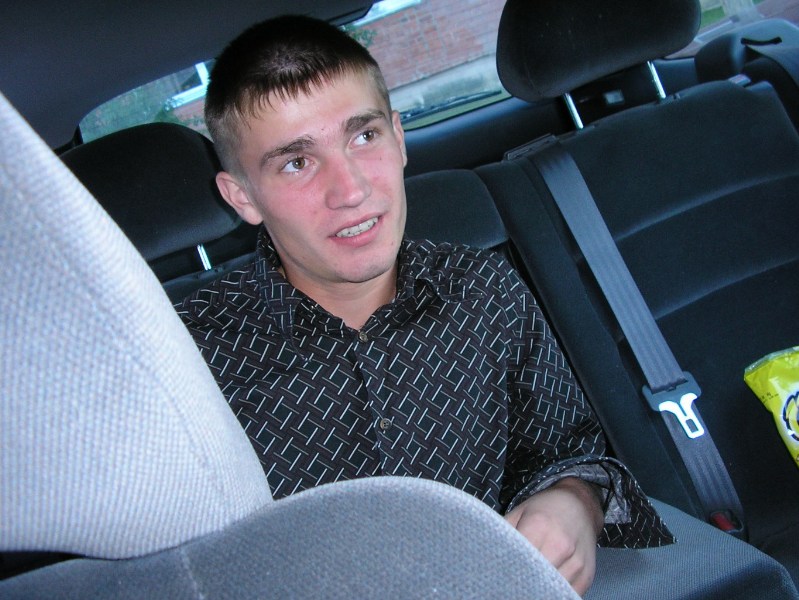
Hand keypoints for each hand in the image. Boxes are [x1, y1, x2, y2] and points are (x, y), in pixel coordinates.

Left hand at [504, 477, 603, 595]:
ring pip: (552, 589)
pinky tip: (544, 588)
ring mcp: (577, 562)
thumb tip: (483, 552)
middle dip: (522, 581)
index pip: (518, 559)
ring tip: (527, 585)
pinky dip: (554, 593)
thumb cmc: (545, 509)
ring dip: (539, 589)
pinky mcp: (586, 575)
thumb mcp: (519, 512)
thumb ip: (503, 532)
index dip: (507, 569)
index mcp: (539, 526)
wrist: (580, 504)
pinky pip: (568, 594)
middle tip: (512, 581)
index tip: (500, 574)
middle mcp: (560, 544)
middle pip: (535, 576)